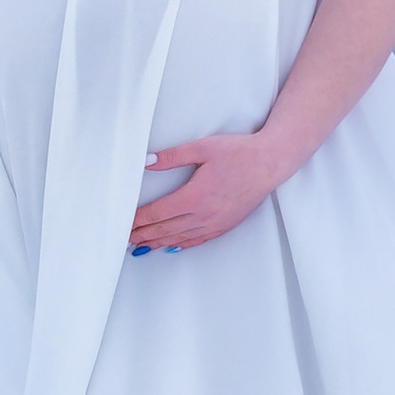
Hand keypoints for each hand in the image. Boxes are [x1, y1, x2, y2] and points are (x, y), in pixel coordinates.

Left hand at [128, 129, 288, 253]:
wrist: (270, 163)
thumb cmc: (238, 152)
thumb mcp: (203, 148)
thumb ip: (172, 156)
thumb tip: (146, 162)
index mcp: (195, 196)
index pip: (158, 213)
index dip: (138, 220)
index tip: (124, 224)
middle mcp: (204, 214)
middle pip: (165, 229)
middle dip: (143, 235)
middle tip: (125, 240)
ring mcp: (215, 222)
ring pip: (180, 238)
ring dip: (158, 243)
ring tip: (141, 247)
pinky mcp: (225, 225)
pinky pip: (198, 240)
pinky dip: (181, 245)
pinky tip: (171, 247)